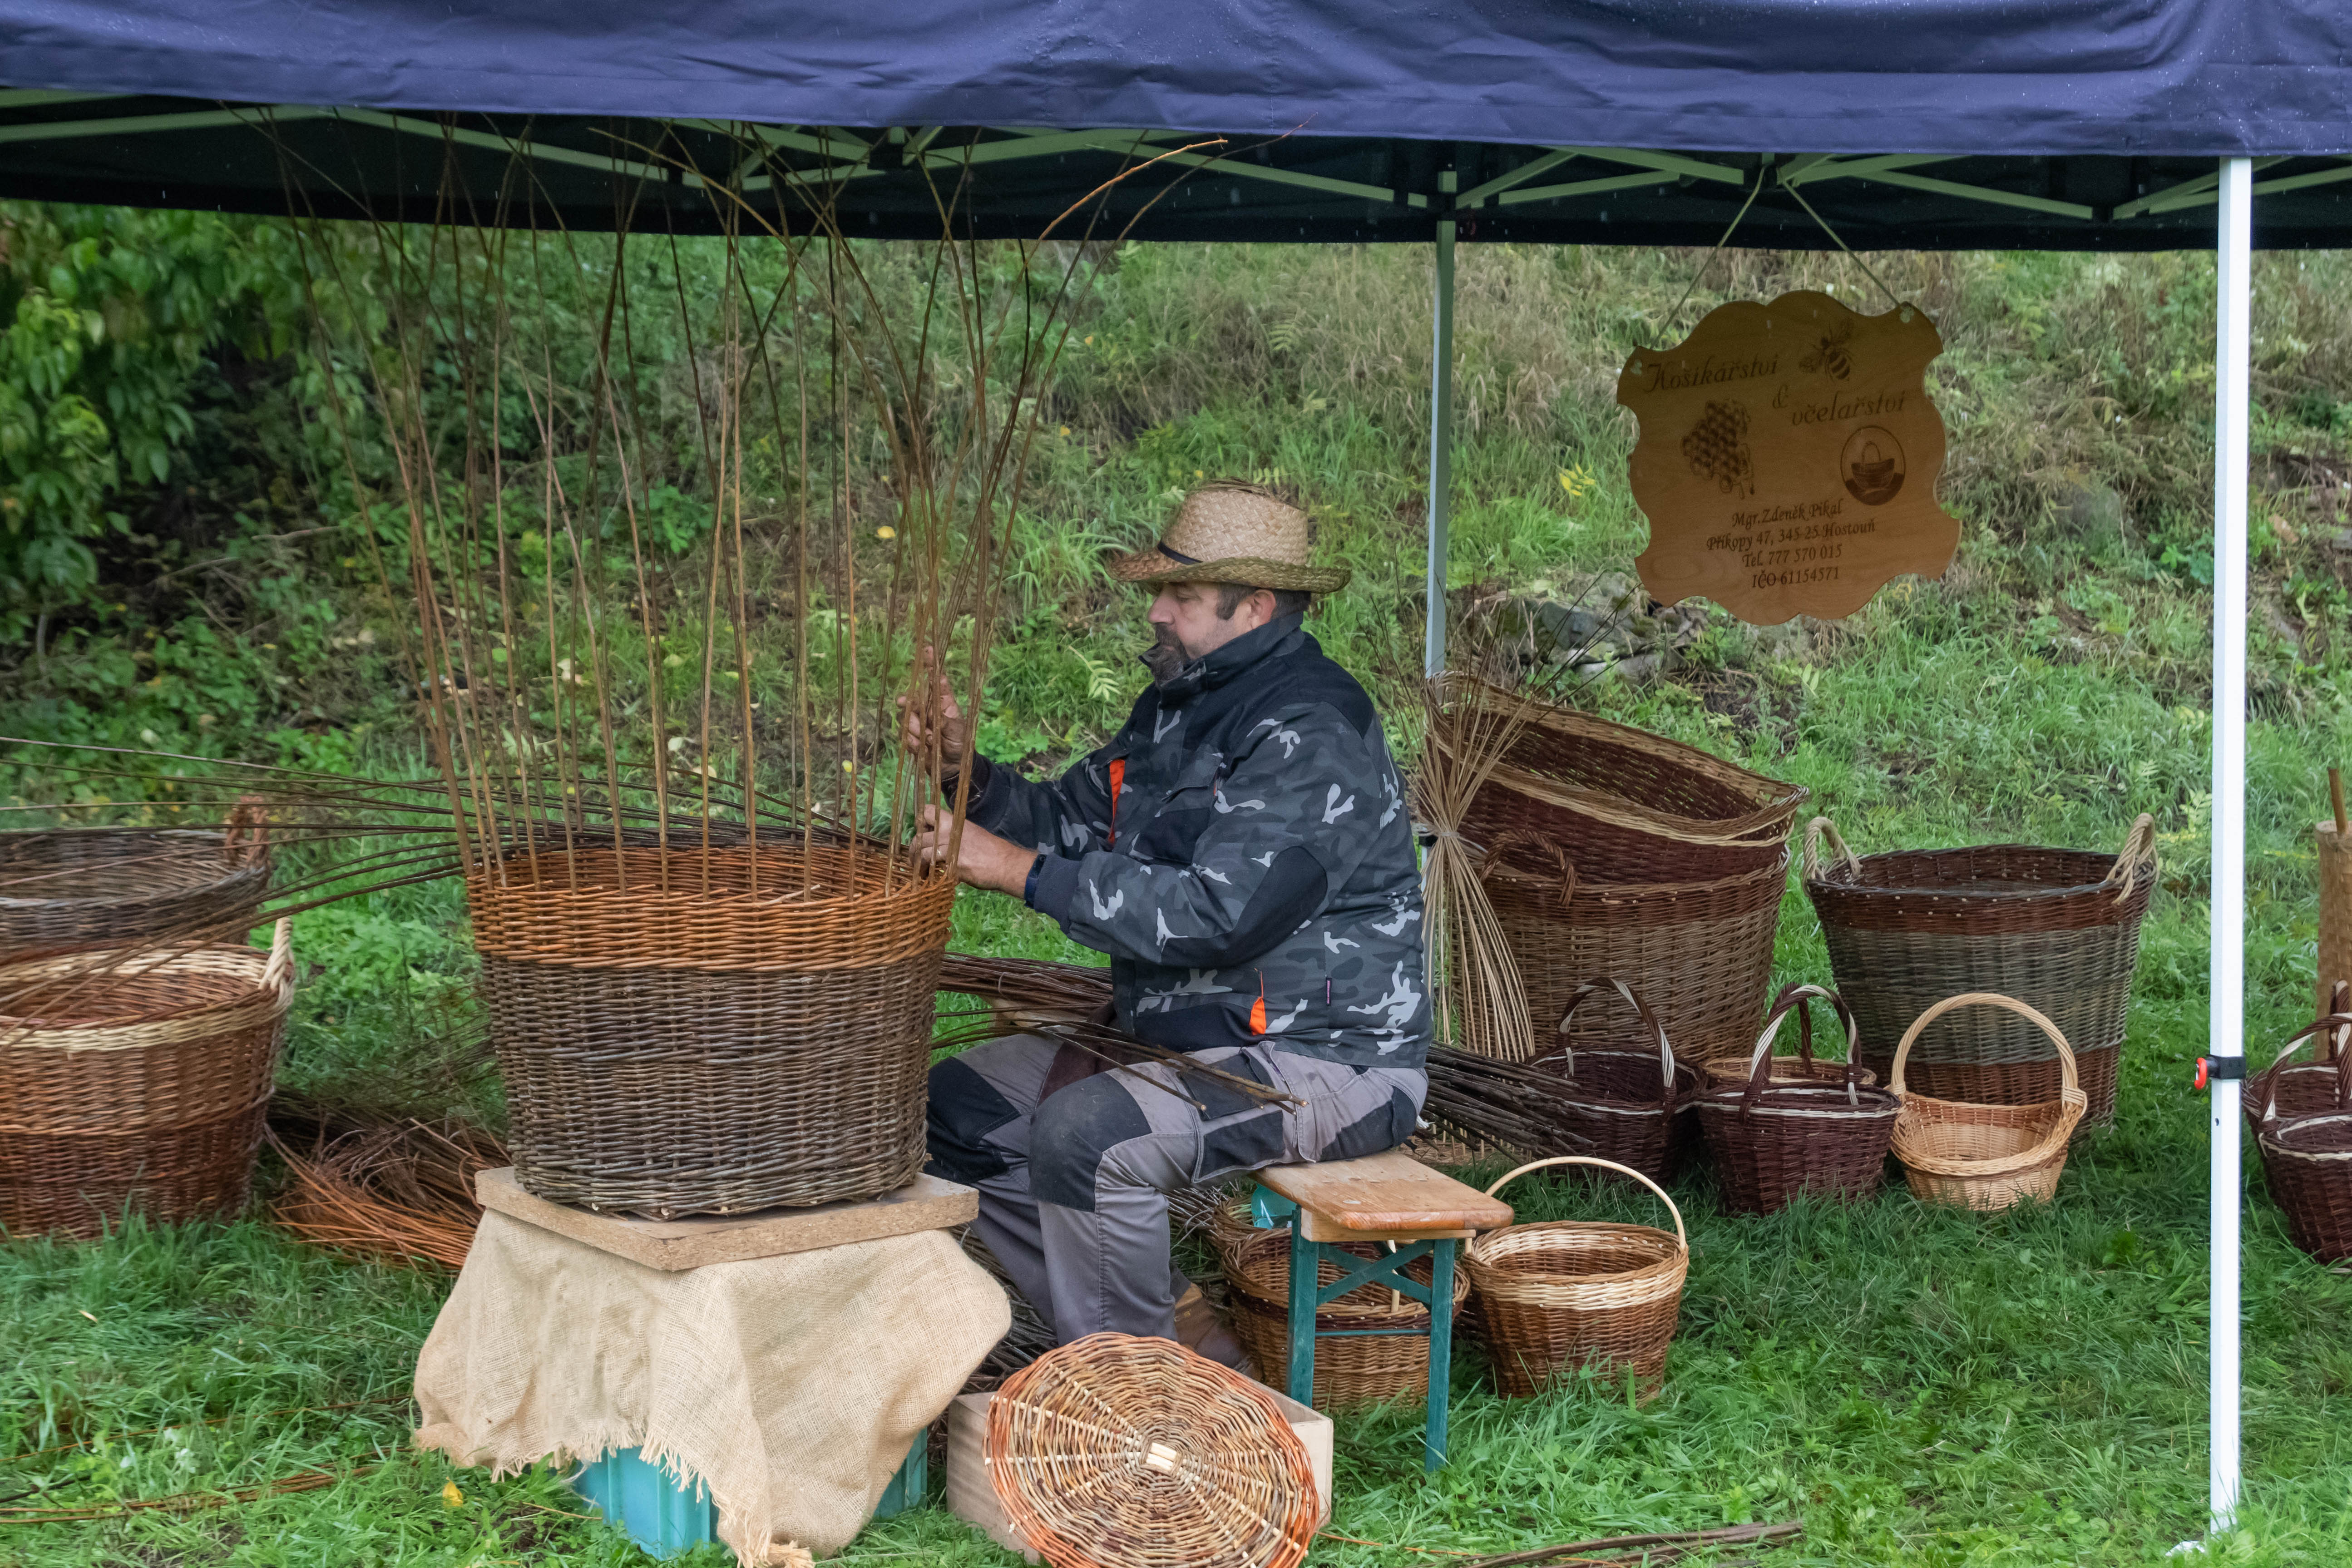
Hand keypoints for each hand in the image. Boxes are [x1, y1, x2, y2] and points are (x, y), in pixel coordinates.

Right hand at [897, 646, 970, 762]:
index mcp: (943, 701)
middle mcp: (928, 708)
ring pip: (906, 718)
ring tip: (930, 740)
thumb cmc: (959, 744)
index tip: (928, 648)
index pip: (935, 679)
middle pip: (913, 698)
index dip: (931, 664)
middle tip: (916, 715)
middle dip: (912, 706)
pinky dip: (913, 743)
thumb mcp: (956, 729)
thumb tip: (930, 704)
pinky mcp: (909, 735)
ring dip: (917, 730)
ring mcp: (917, 721)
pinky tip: (923, 748)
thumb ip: (942, 716)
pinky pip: (904, 735)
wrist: (952, 768)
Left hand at [913, 803, 1035, 896]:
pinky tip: (927, 878)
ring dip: (916, 862)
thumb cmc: (992, 852)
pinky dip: (925, 872)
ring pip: (920, 848)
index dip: (920, 823)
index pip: (928, 811)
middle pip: (919, 834)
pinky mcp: (949, 860)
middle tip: (915, 859)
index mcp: (955, 821)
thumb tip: (942, 848)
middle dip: (914, 848)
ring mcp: (948, 843)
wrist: (1005, 864)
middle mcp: (949, 829)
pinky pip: (928, 863)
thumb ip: (955, 839)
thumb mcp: (972, 836)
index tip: (922, 834)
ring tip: (919, 872)